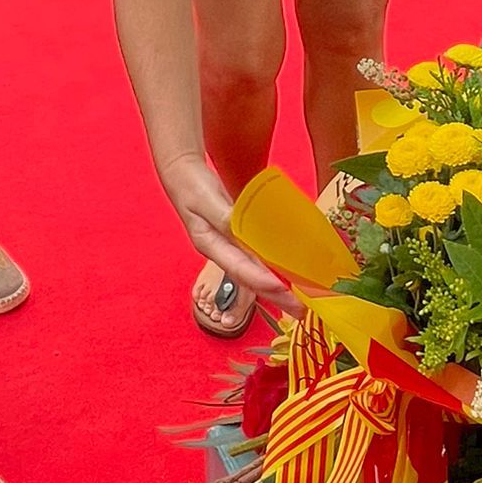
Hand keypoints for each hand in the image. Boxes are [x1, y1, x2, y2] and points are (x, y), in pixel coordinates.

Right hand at [161, 155, 293, 305]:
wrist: (181, 172)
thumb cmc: (191, 184)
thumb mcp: (206, 199)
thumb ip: (223, 217)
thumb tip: (242, 233)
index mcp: (209, 244)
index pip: (239, 269)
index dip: (262, 281)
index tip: (284, 291)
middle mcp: (219, 250)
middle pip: (249, 278)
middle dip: (275, 295)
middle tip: (300, 311)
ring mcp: (227, 245)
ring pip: (254, 271)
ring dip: (276, 285)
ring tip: (298, 299)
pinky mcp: (234, 237)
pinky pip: (255, 257)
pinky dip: (271, 266)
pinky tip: (285, 270)